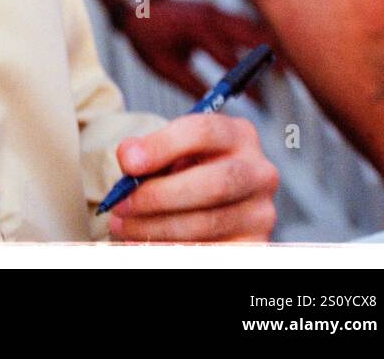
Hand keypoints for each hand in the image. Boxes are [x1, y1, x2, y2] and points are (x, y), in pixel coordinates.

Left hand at [109, 114, 278, 242]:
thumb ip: (151, 150)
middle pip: (213, 184)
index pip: (204, 132)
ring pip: (207, 223)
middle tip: (122, 204)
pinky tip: (147, 242)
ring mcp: (261, 213)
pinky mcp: (256, 246)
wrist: (215, 204)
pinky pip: (209, 250)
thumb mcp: (173, 153)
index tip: (127, 163)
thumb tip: (130, 157)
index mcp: (239, 135)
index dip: (162, 146)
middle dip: (159, 195)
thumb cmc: (189, 170)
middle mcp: (259, 172)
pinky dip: (171, 248)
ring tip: (124, 225)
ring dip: (157, 227)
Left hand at [116, 0, 274, 100]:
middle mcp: (211, 16)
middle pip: (250, 34)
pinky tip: (272, 51)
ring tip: (288, 64)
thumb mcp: (164, 64)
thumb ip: (189, 84)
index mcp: (197, 29)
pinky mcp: (216, 11)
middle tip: (290, 74)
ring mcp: (215, 10)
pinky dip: (259, 36)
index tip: (260, 102)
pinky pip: (243, 23)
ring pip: (250, 26)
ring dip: (269, 43)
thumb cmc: (145, 35)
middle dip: (271, 53)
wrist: (135, 4)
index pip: (229, 58)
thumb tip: (211, 112)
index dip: (246, 83)